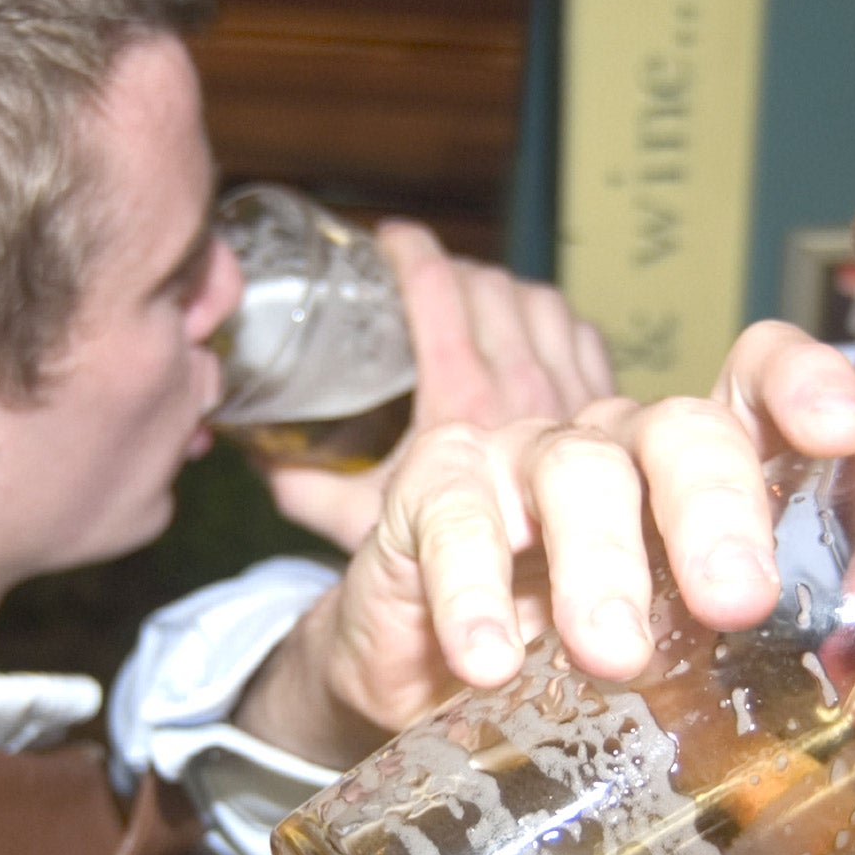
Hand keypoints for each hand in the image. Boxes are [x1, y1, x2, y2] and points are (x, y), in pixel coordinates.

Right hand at [237, 320, 854, 757]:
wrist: (415, 691)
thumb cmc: (573, 688)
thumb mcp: (673, 734)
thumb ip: (769, 802)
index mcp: (709, 485)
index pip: (760, 387)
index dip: (803, 385)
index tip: (843, 431)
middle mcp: (626, 453)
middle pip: (683, 428)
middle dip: (717, 507)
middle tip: (736, 603)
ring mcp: (527, 463)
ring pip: (576, 465)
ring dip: (599, 561)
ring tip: (611, 659)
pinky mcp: (433, 493)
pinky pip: (454, 512)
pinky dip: (473, 586)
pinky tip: (489, 663)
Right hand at [258, 219, 615, 551]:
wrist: (529, 613)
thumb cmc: (439, 565)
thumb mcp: (355, 521)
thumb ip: (299, 481)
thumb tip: (252, 445)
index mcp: (460, 401)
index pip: (439, 288)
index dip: (410, 251)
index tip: (387, 241)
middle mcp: (522, 388)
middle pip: (490, 286)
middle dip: (453, 269)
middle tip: (421, 275)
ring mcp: (570, 396)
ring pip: (540, 301)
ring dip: (502, 290)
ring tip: (469, 296)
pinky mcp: (602, 411)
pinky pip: (580, 334)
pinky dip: (552, 322)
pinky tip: (527, 331)